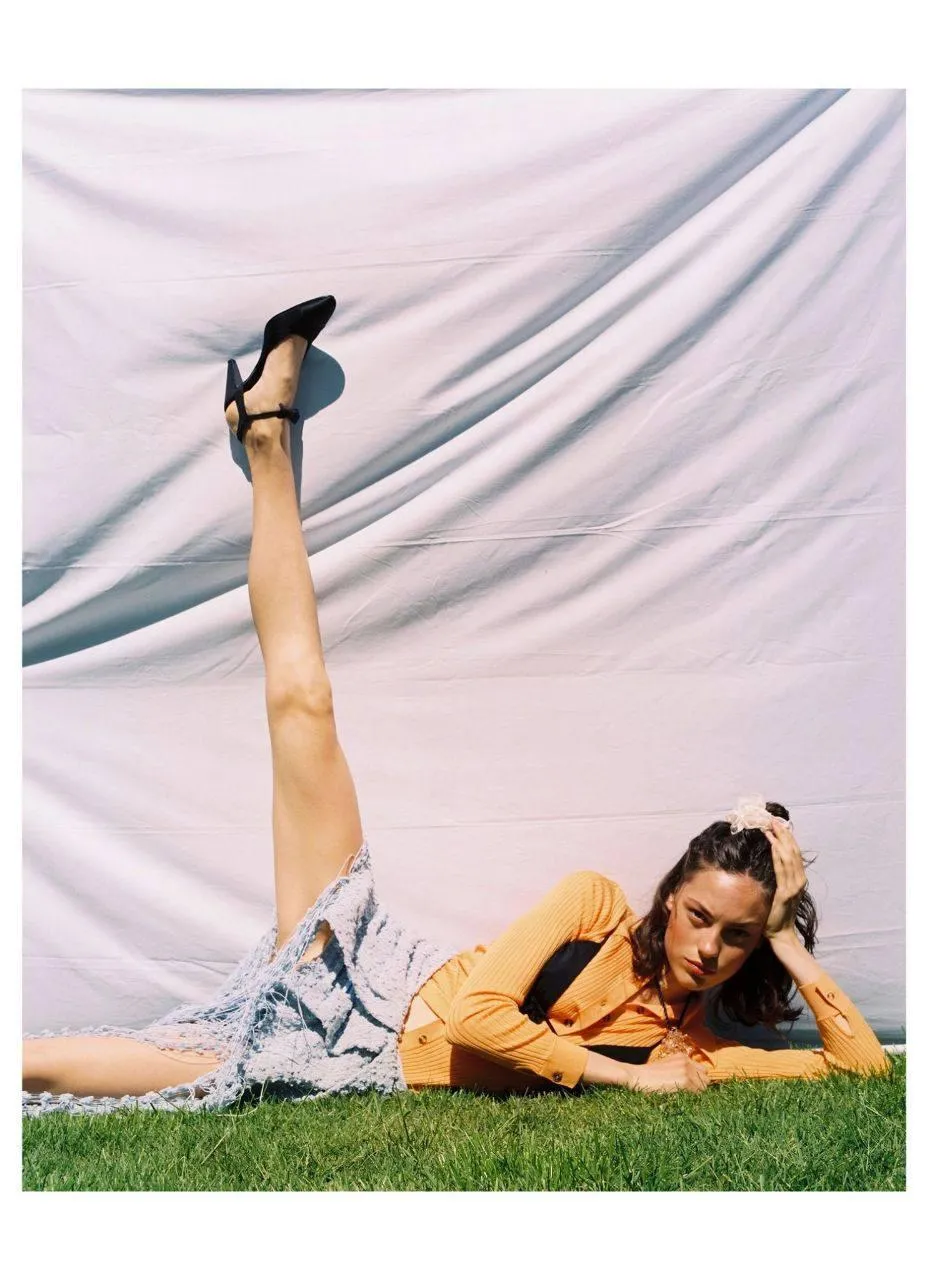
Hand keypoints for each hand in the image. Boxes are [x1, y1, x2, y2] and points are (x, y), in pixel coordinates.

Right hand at [623, 1052, 708, 1093]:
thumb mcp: (666, 1067)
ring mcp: (686, 1071)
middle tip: (688, 1097)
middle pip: (706, 1080)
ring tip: (685, 1100)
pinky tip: (682, 1101)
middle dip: (700, 1088)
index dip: (698, 1082)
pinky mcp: (685, 1082)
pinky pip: (697, 1094)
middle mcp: (686, 1061)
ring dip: (696, 1095)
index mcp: (682, 1057)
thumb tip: (695, 1083)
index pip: (703, 1072)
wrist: (635, 1076)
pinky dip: (693, 1100)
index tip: (692, 1090)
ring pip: (703, 1088)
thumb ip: (680, 1070)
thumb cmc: (648, 1076)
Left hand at [763, 817, 807, 939]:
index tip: (779, 824)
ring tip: (772, 826)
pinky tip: (772, 843)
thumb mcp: (780, 892)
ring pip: (789, 857)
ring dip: (780, 839)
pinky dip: (777, 854)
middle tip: (774, 819)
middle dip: (784, 834)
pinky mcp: (786, 892)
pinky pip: (782, 868)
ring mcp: (794, 886)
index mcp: (798, 879)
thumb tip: (771, 863)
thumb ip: (779, 878)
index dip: (788, 838)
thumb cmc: (777, 915)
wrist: (781, 934)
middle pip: (794, 851)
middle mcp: (799, 880)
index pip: (795, 854)